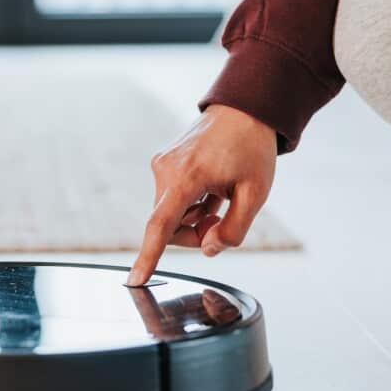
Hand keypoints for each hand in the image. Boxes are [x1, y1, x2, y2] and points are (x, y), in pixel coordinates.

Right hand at [127, 105, 276, 285]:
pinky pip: (172, 199)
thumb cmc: (252, 148)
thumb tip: (209, 248)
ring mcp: (162, 165)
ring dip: (195, 219)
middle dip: (195, 234)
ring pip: (171, 214)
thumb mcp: (256, 194)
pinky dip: (192, 206)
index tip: (134, 280)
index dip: (148, 256)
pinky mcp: (164, 164)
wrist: (246, 110)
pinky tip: (214, 192)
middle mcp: (166, 170)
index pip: (161, 226)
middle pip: (169, 226)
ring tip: (222, 200)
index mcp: (186, 177)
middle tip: (223, 222)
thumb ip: (233, 230)